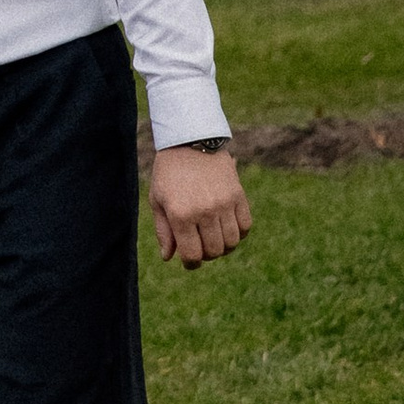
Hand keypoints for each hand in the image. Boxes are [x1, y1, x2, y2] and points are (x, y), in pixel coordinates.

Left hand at [149, 145, 251, 268]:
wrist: (190, 140)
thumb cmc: (169, 172)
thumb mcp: (158, 200)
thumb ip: (164, 231)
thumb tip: (169, 257)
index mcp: (181, 215)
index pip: (193, 255)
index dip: (191, 263)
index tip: (189, 261)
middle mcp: (204, 211)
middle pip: (214, 251)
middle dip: (207, 255)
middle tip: (201, 246)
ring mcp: (224, 203)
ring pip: (232, 242)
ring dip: (224, 246)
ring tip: (214, 237)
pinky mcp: (238, 195)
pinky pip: (245, 226)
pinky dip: (239, 233)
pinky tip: (227, 227)